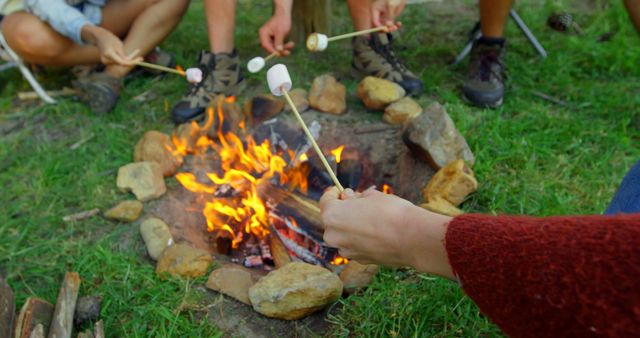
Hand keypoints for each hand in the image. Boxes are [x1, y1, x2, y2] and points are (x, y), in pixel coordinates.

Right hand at [82, 25, 140, 65]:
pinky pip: (118, 61)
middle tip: (142, 58)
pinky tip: (134, 53)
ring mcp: (105, 61)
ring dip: (128, 59)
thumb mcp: (119, 44)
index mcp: (108, 54)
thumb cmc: (110, 38)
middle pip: (122, 63)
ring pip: (120, 62)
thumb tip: (128, 62)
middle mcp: (105, 59)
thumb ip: (122, 54)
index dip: (131, 63)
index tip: (140, 60)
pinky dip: (124, 58)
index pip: (122, 62)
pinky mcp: (107, 61)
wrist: (99, 36)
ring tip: (136, 51)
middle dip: (131, 61)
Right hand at [259, 11, 294, 55]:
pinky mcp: (274, 39)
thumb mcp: (281, 31)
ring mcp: (270, 38)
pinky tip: (291, 44)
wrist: (284, 14)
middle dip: (280, 50)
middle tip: (288, 52)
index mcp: (263, 33)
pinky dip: (285, 45)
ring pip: (276, 48)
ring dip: (284, 48)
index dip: (272, 51)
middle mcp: (265, 36)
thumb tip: (278, 51)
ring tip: (292, 44)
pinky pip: (279, 45)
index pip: (265, 45)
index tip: (279, 54)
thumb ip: (279, 41)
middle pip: (270, 48)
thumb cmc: (282, 20)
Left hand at [320, 187, 454, 277]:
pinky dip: (362, 239)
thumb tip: (351, 199)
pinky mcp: (359, 260)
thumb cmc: (391, 212)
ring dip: (352, 226)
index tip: (341, 190)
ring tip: (371, 219)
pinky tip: (378, 234)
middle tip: (359, 203)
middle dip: (343, 210)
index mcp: (332, 216)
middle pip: (333, 219)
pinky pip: (355, 245)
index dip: (334, 193)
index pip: (325, 200)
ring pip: (344, 234)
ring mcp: (346, 250)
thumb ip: (355, 197)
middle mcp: (333, 236)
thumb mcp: (371, 196)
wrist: (412, 238)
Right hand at [371, 0, 406, 30]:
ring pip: (385, 26)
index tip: (386, 29)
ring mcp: (383, 16)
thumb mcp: (391, 5)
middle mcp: (377, 14)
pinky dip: (395, 25)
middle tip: (391, 29)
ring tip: (396, 27)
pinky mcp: (390, 17)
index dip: (379, 27)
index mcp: (374, 10)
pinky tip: (399, 23)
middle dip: (384, 29)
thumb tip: (388, 25)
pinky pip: (391, 24)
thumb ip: (389, 15)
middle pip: (378, 26)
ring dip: (390, 28)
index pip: (374, 22)